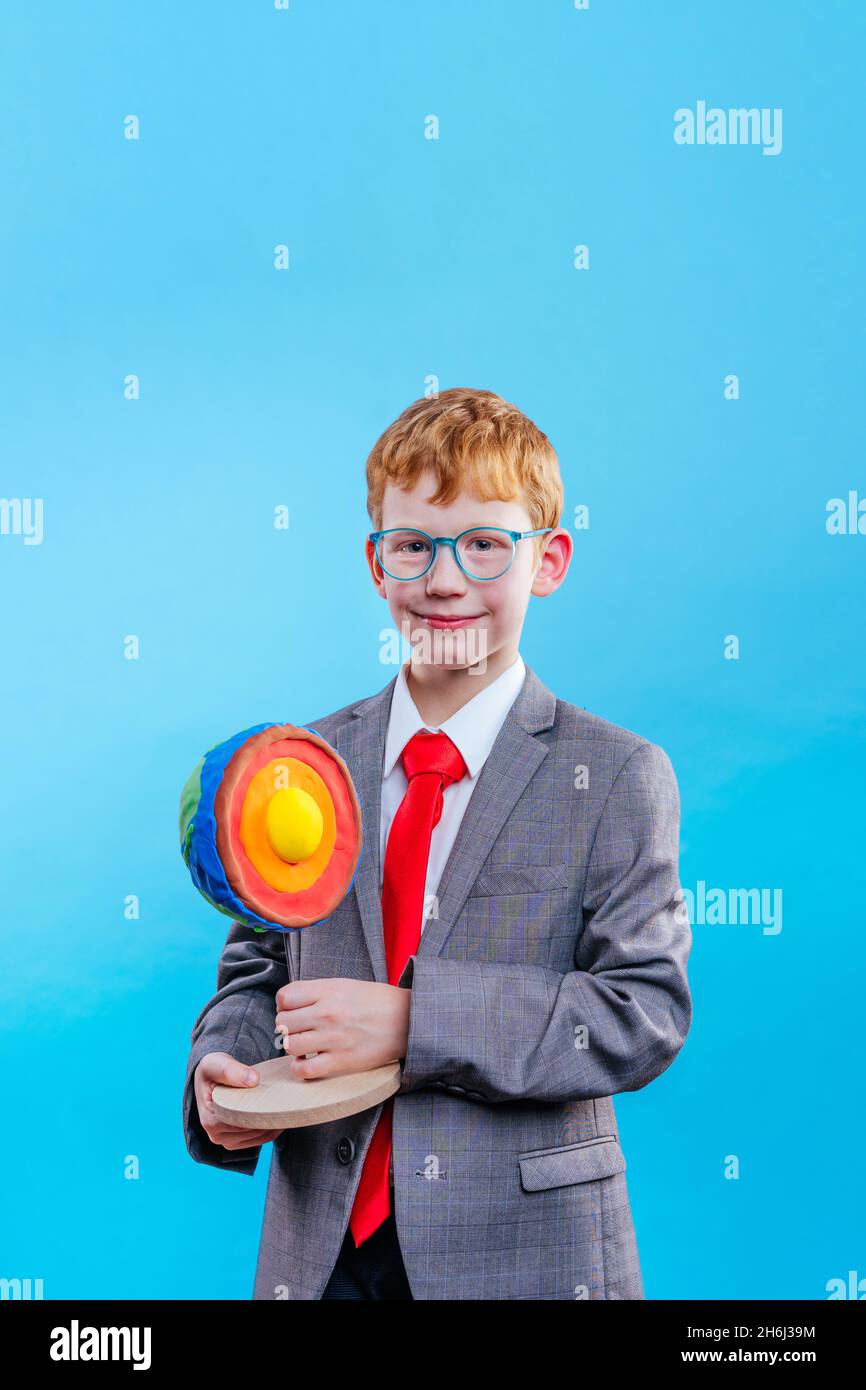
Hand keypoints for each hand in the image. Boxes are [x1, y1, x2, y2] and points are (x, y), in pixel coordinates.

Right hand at [194, 1052, 283, 1150]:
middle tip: (282, 1102)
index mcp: (209, 1120)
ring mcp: (226, 1140)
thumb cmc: (212, 1071)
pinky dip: (271, 1129)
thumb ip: (230, 1070)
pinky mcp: (235, 1141)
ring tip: (282, 1107)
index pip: (240, 1122)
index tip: (271, 1099)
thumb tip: (253, 1080)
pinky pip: (258, 1140)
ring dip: (271, 1124)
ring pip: (257, 1137)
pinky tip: (278, 1115)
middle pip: (250, 1131)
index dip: (258, 1112)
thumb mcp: (215, 1064)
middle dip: (267, 1118)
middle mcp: (216, 1135)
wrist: (209, 1078)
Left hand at [274, 978, 410, 1080]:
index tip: (294, 1011)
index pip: (284, 997)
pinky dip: (300, 1069)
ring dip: (293, 1048)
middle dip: (286, 1027)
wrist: (407, 1019)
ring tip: (304, 1046)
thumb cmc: (376, 1001)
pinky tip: (308, 1062)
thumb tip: (289, 1004)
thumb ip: (317, 992)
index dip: (284, 1006)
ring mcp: (333, 1038)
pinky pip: (304, 1070)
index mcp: (328, 991)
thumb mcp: (345, 985)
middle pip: (282, 1022)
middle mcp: (327, 1013)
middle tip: (299, 1030)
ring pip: (289, 1045)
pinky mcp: (342, 1061)